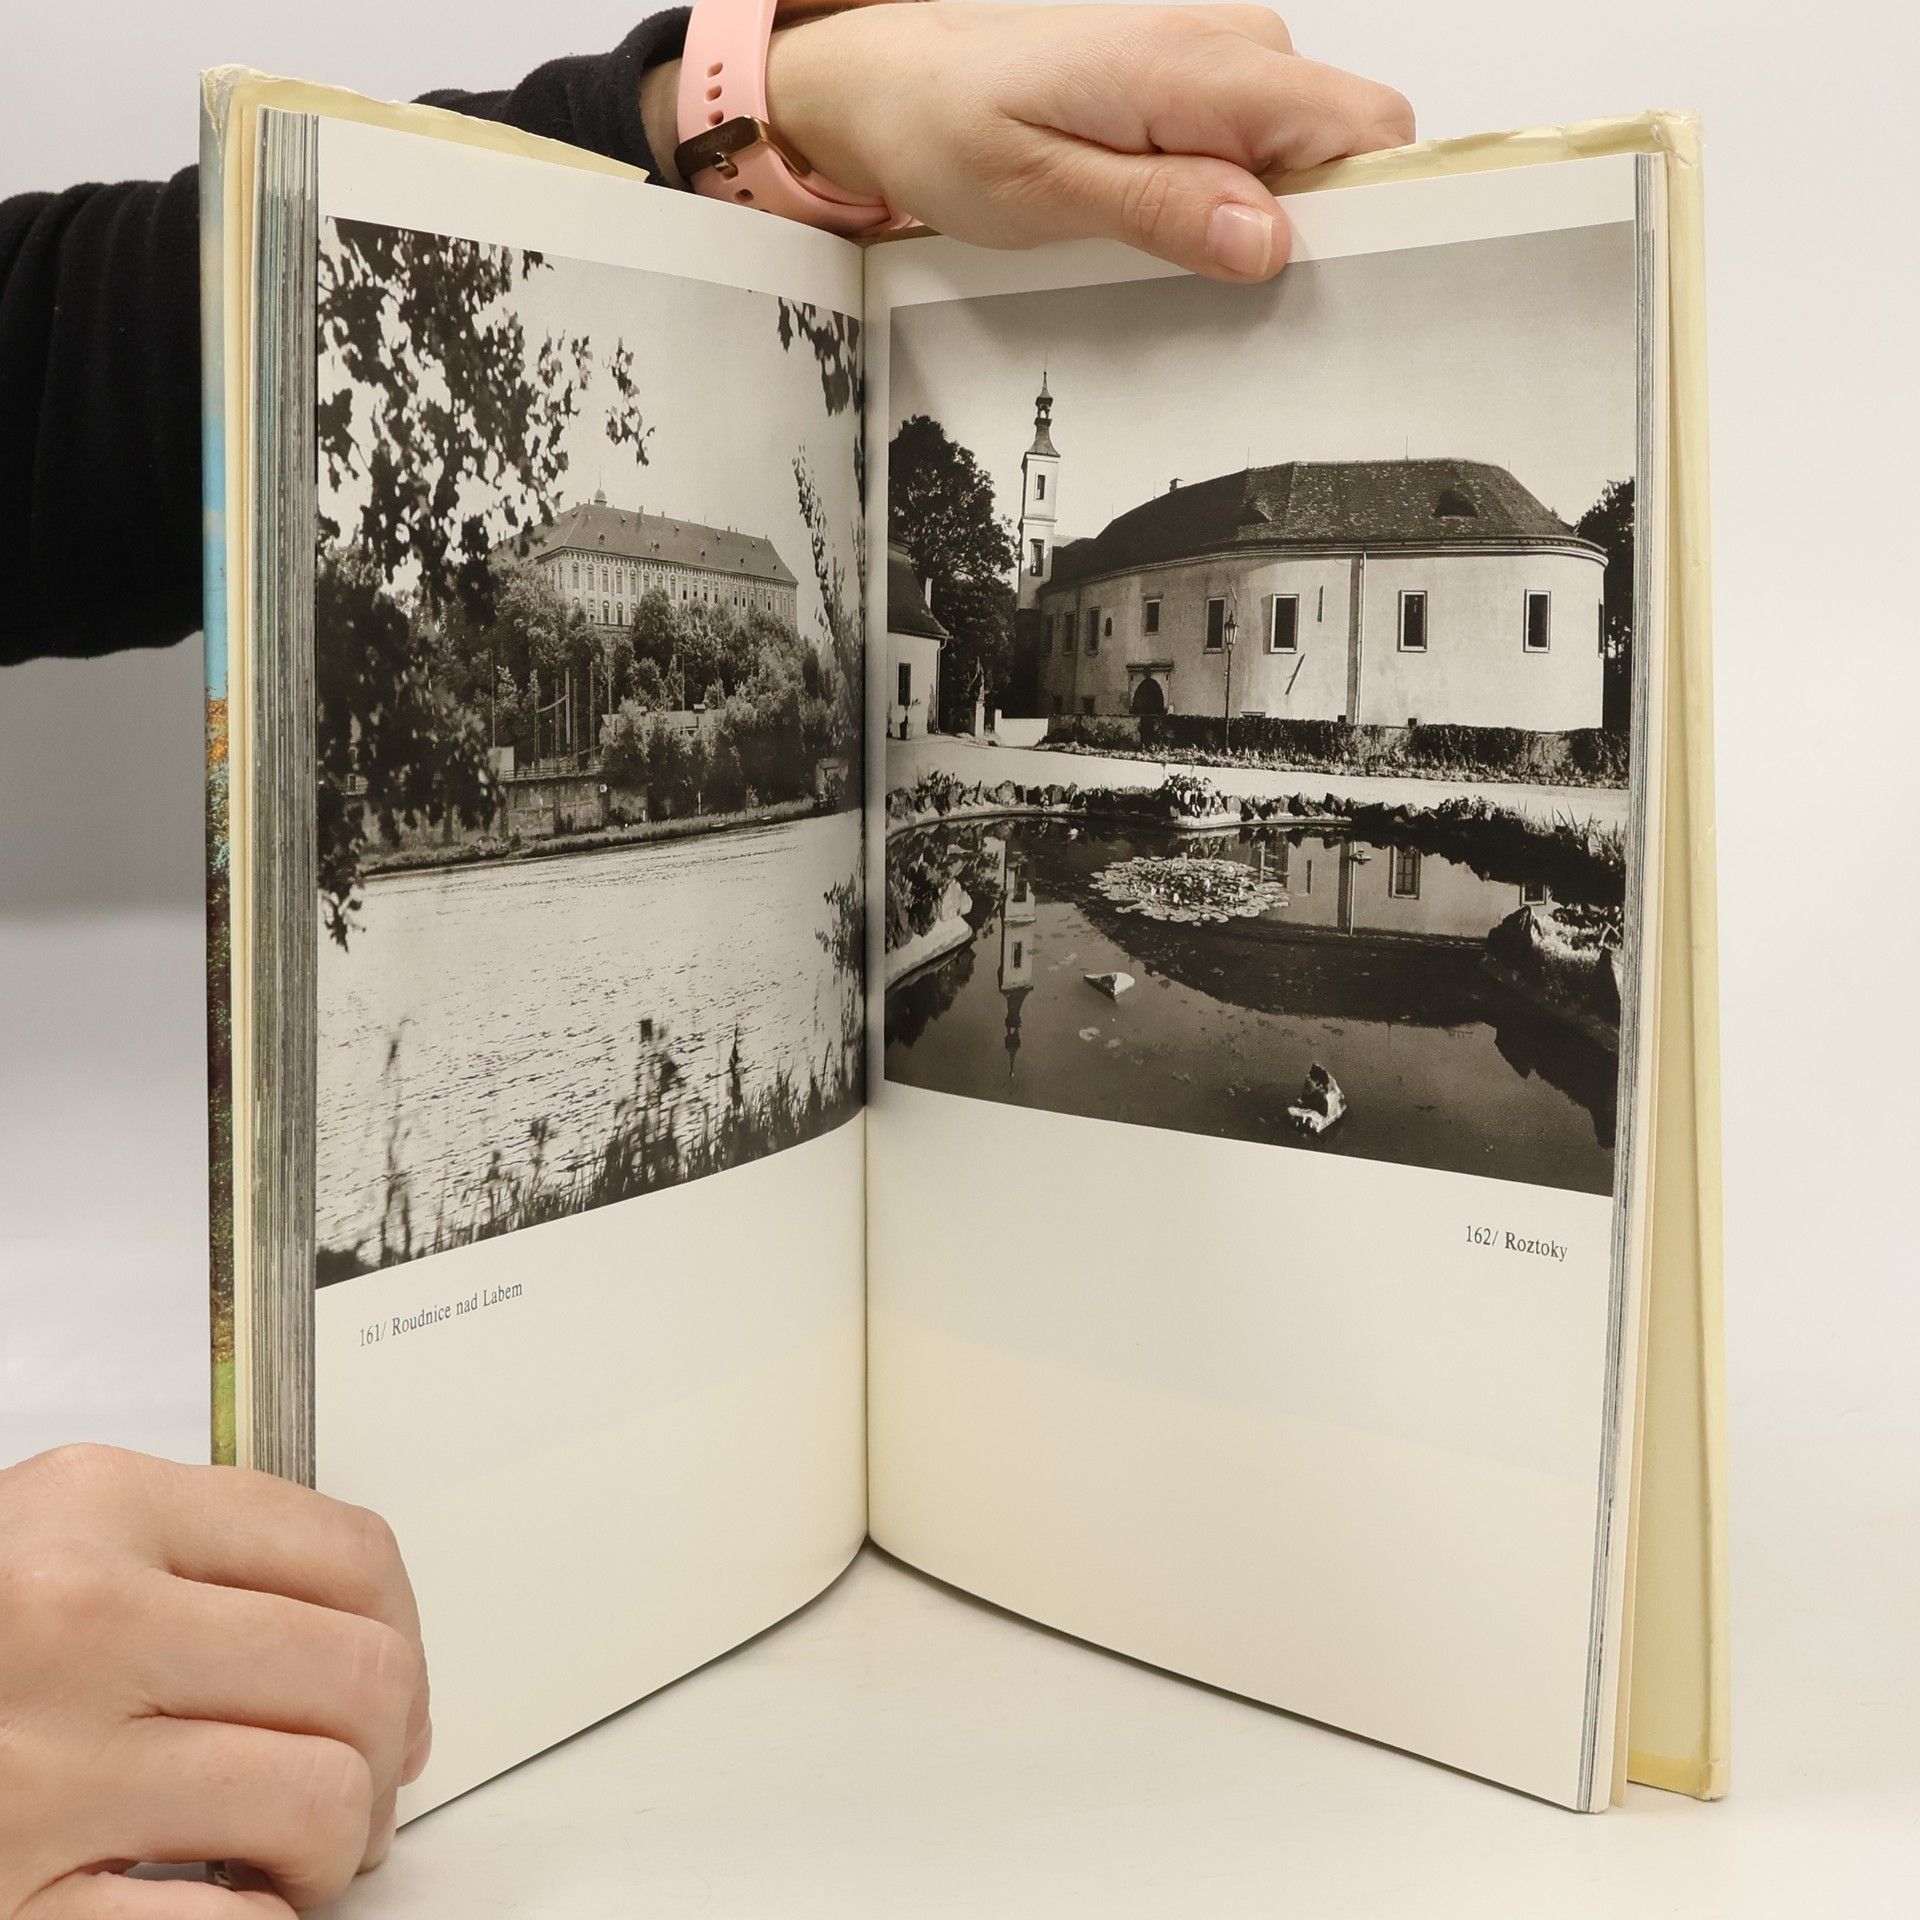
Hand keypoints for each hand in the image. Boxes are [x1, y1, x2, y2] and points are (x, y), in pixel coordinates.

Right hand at [0, 1446, 429, 1917]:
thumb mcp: (52, 1541)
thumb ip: (196, 1556)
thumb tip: (372, 1636)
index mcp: (95, 1509)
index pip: (351, 1555)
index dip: (407, 1633)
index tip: (397, 1684)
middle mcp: (72, 1623)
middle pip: (359, 1677)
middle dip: (388, 1747)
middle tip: (361, 1784)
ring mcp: (35, 1772)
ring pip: (317, 1800)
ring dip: (336, 1846)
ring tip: (299, 1855)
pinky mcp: (9, 1908)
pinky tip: (230, 1907)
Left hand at [648, 3, 1413, 279]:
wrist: (898, 83)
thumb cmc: (953, 126)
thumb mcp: (1046, 191)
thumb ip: (1164, 209)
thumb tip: (1267, 237)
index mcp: (1198, 67)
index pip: (1361, 129)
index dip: (1374, 209)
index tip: (1340, 285)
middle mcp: (1228, 48)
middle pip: (1350, 145)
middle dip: (1320, 227)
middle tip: (1240, 294)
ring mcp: (1219, 62)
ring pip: (1309, 152)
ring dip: (1271, 219)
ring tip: (1187, 261)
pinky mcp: (1200, 85)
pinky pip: (1263, 145)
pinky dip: (1239, 199)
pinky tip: (1182, 233)